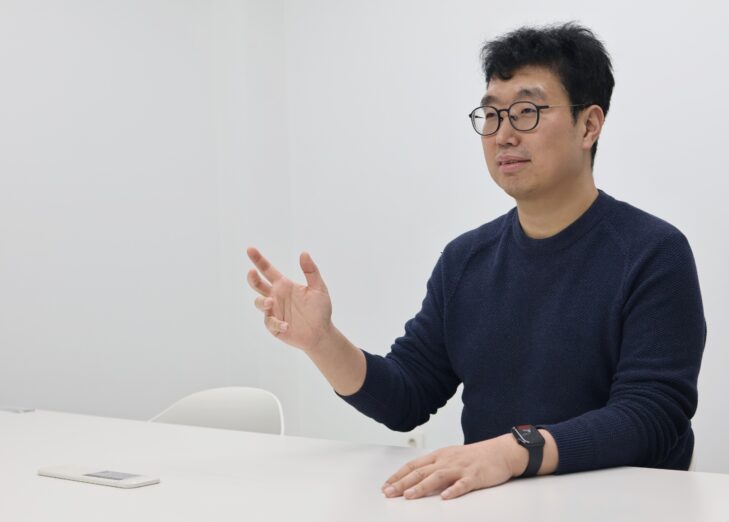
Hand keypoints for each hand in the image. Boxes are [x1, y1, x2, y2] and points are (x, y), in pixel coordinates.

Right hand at [246, 247, 332, 351]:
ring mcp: (274, 311)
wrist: (322, 333)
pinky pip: (270, 323)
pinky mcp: (275, 327)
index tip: (250, 249)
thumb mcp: (318, 288)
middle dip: (252, 278)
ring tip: (270, 302)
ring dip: (262, 302)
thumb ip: (311, 271)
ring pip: (259, 303)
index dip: (258, 260)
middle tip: (252, 272)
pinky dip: (276, 323)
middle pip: (257, 285)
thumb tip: (304, 253)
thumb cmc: (320, 310)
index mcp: (284, 285)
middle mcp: (276, 296)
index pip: (267, 270)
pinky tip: (287, 325)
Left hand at [382, 434, 524, 499]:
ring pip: (438, 477)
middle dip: (402, 483)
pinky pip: (463, 484)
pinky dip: (453, 490)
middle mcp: (447, 460)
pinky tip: (445, 497)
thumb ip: (434, 467)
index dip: (398, 475)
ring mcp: (461, 468)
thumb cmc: (474, 457)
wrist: (501, 452)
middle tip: (388, 493)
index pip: (413, 465)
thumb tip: (415, 480)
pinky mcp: (475, 476)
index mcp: (439, 456)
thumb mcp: (450, 457)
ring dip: (422, 487)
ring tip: (409, 496)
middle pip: (421, 471)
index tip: (386, 485)